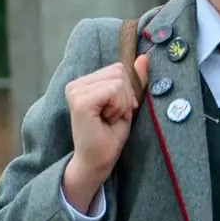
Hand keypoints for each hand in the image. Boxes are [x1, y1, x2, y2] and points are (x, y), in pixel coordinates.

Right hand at [64, 53, 149, 202]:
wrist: (96, 162)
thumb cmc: (110, 137)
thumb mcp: (127, 104)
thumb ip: (134, 80)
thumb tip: (144, 58)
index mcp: (84, 82)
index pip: (118, 68)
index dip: (127, 91)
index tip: (118, 111)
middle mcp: (76, 83)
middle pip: (119, 71)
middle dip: (125, 97)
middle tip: (113, 116)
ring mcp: (76, 90)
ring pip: (118, 80)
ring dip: (122, 103)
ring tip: (109, 118)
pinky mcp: (80, 101)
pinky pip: (114, 90)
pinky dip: (119, 107)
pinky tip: (107, 120)